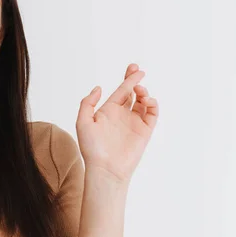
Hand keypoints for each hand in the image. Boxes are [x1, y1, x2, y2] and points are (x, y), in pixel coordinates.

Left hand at [75, 63, 158, 183]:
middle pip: (132, 93)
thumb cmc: (92, 148)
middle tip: (139, 70)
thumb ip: (87, 103)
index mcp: (108, 111)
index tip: (133, 68)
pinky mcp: (145, 131)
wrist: (105, 168)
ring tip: (139, 91)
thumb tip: (99, 88)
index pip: (120, 91)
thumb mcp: (82, 122)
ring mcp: (134, 122)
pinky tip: (147, 100)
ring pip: (143, 102)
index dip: (127, 79)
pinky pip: (152, 115)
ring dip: (144, 93)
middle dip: (136, 80)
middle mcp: (122, 115)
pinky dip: (153, 105)